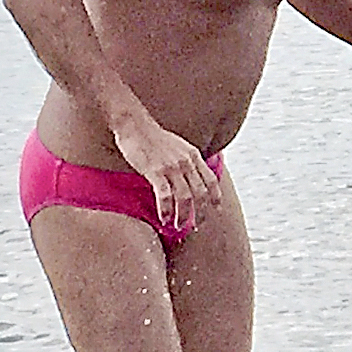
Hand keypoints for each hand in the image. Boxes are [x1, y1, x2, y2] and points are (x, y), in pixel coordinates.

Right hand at [113, 116, 221, 233]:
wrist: (135, 125)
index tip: (216, 209)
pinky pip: (165, 196)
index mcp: (193, 156)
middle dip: (200, 212)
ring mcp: (171, 167)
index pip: (211, 180)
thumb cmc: (153, 137)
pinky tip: (164, 219)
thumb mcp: (179, 145)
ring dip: (183, 216)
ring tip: (179, 226)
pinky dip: (166, 210)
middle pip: (200, 193)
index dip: (215, 196)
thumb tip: (193, 175)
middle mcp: (186, 162)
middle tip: (197, 225)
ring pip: (185, 198)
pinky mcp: (155, 171)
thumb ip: (188, 160)